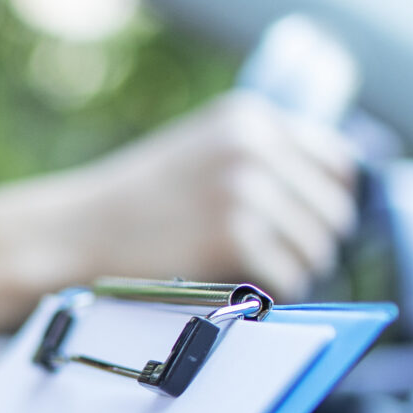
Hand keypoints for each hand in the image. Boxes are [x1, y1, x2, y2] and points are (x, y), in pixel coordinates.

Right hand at [29, 92, 358, 298]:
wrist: (73, 232)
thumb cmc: (137, 205)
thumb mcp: (202, 154)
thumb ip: (261, 158)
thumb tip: (339, 194)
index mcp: (251, 117)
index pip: (338, 162)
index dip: (329, 203)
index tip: (308, 228)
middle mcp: (254, 146)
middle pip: (335, 212)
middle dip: (311, 245)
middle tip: (272, 264)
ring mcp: (245, 190)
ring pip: (318, 251)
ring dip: (293, 274)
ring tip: (248, 277)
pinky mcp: (235, 237)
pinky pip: (290, 280)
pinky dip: (271, 295)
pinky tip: (237, 290)